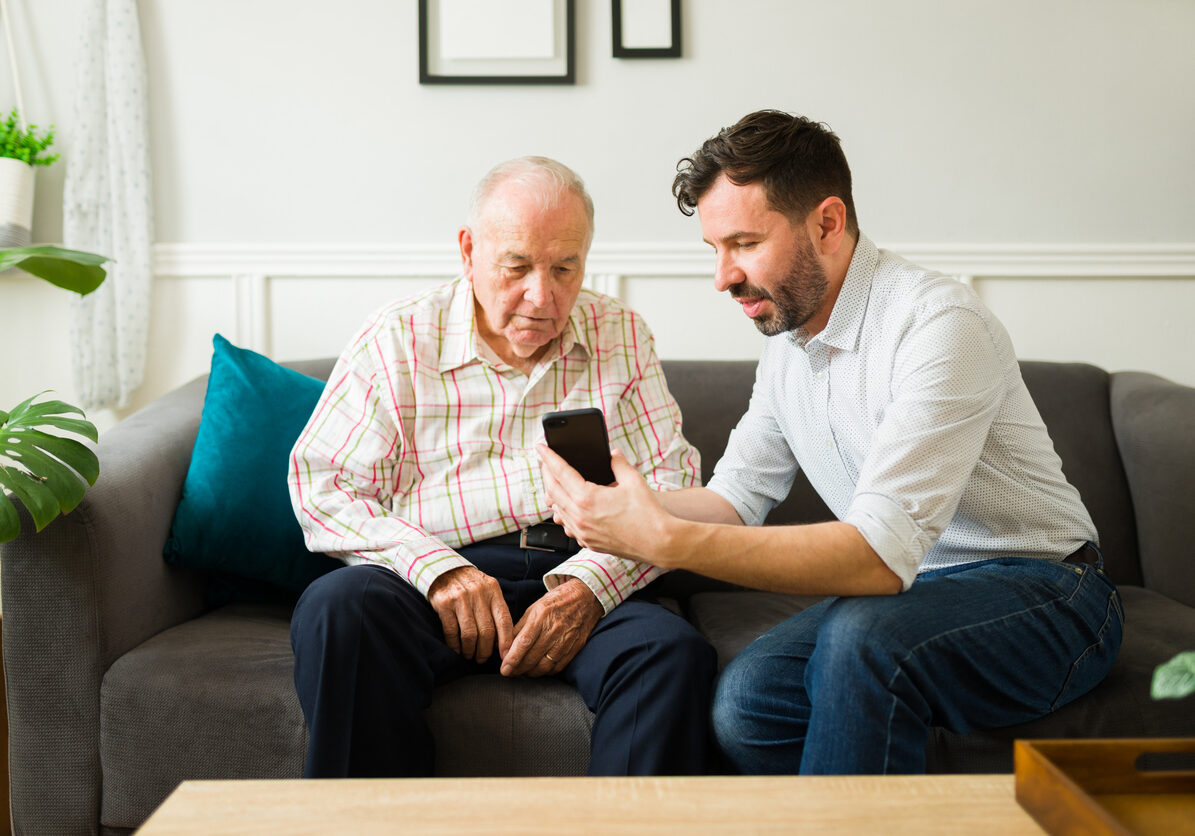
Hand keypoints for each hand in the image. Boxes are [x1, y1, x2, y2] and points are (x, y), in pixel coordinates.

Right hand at [427, 566, 514, 662]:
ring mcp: (460, 598)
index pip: (504, 620)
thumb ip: (495, 609)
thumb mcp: (487, 589)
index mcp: (493, 590)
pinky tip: (457, 649)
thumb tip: (505, 639)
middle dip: (486, 650)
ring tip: (470, 655)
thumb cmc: (469, 584)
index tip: (507, 656)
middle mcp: (478, 593)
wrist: (443, 568)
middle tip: (483, 658)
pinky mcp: (443, 603)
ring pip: (470, 634)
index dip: (506, 641)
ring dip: (470, 650)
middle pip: (487, 631)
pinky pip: (451, 631)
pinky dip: (455, 645)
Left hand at [500, 578, 602, 676]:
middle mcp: (554, 629)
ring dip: (531, 673)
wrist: (585, 597)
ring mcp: (566, 640)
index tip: (504, 669)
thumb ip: (520, 627)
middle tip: (509, 672)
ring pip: (545, 666)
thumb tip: (506, 646)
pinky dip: (546, 672)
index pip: (524, 642)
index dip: (513, 658)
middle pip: (533, 657)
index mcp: (541, 616)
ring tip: (523, 672)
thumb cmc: (556, 601)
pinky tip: (539, 669)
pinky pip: (558, 667)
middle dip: (518, 669)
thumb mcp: (534, 607)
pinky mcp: (575, 647)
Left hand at [537, 444, 669, 563]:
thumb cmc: (648, 514)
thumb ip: (619, 463)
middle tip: (546, 462)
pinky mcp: (588, 542)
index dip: (549, 457)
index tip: (541, 447)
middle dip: (547, 473)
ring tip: (557, 483)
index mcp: (588, 498)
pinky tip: (570, 507)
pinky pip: (568, 526)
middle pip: (553, 491)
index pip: (560, 472)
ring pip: (557, 510)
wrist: (658, 543)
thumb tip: (612, 454)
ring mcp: (582, 532)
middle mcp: (580, 517)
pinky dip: (565, 513)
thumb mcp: (634, 480)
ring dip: (554, 494)